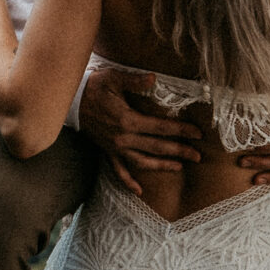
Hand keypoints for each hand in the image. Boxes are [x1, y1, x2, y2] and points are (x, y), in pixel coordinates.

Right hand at [79, 60, 201, 196]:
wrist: (70, 102)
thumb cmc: (94, 87)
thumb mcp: (114, 78)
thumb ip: (135, 80)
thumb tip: (153, 78)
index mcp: (128, 120)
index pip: (162, 128)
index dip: (182, 131)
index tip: (198, 134)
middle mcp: (124, 138)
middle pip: (157, 147)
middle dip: (180, 151)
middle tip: (198, 156)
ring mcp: (116, 147)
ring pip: (142, 162)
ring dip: (161, 166)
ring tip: (179, 167)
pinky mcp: (107, 152)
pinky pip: (118, 171)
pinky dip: (128, 182)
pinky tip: (139, 191)